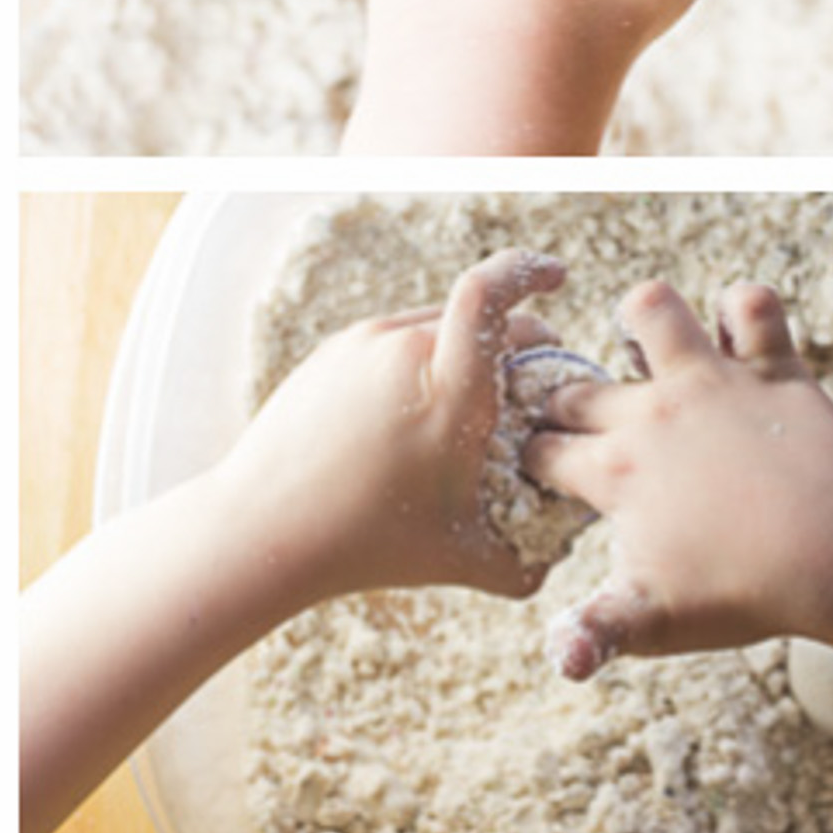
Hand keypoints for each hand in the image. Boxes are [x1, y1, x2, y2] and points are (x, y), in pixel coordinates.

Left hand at [215, 248, 570, 601]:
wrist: (264, 528)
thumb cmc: (369, 546)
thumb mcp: (470, 560)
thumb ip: (534, 554)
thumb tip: (568, 541)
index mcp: (445, 392)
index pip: (489, 295)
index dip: (526, 271)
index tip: (556, 275)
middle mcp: (400, 351)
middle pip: (477, 316)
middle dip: (516, 341)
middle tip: (529, 387)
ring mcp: (360, 346)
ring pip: (435, 326)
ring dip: (465, 352)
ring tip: (470, 407)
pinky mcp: (332, 353)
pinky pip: (394, 340)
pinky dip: (421, 361)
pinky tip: (417, 411)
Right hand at [522, 281, 832, 677]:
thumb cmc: (745, 590)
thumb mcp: (656, 622)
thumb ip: (596, 634)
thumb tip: (556, 664)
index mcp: (615, 471)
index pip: (542, 452)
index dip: (532, 461)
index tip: (538, 471)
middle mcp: (652, 413)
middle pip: (577, 390)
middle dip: (561, 402)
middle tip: (575, 423)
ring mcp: (711, 383)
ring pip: (654, 311)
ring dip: (642, 319)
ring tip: (646, 347)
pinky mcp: (771, 369)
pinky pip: (753, 309)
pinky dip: (746, 310)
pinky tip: (738, 332)